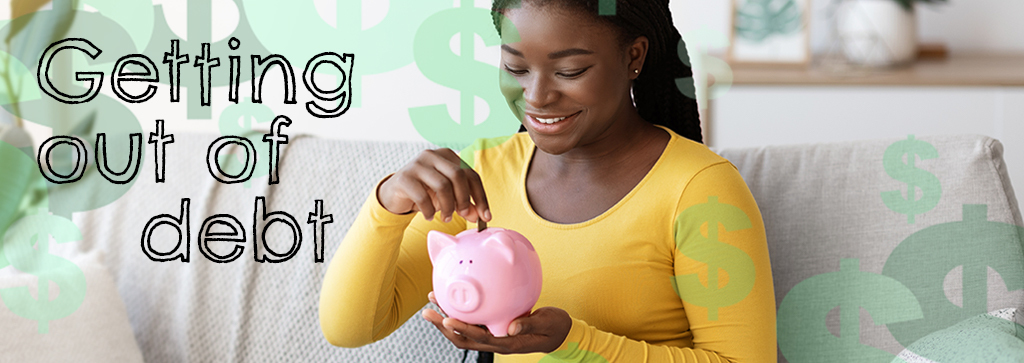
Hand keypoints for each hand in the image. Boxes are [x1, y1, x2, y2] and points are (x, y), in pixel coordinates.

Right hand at [378, 148, 489, 222]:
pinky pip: (423, 196)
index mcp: (447, 156)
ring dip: (447, 207)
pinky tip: (429, 216)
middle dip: (464, 198)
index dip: (480, 196)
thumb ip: (464, 205)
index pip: (471, 174)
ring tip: (445, 218)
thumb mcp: (447, 198)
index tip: (486, 216)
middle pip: (458, 175)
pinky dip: (429, 210)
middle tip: (463, 215)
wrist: (394, 194)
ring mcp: (417, 164)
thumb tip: (479, 216)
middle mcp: (433, 155)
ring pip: (442, 185)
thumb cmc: (425, 192)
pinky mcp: (404, 177)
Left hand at [422, 292, 571, 354]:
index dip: (462, 330)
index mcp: (508, 342)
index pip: (479, 338)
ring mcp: (493, 336)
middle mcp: (496, 342)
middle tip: (428, 312)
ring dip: (447, 320)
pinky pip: (472, 323)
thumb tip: (512, 326)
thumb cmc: (554, 327)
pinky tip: (453, 300)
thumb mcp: (547, 323)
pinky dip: (460, 313)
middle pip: (463, 339)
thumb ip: (530, 324)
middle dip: (444, 327)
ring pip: (464, 332)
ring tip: (432, 303)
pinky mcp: (494, 328)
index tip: (447, 319)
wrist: (560, 333)